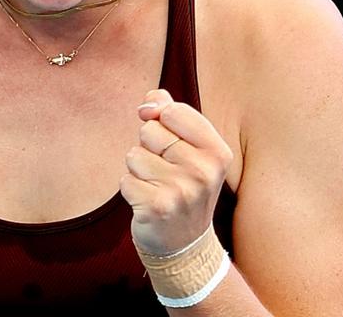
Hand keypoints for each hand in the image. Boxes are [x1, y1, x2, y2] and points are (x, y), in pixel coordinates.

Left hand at [120, 88, 233, 254]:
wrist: (185, 244)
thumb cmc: (185, 187)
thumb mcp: (191, 151)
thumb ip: (172, 115)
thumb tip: (151, 97)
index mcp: (217, 152)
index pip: (173, 111)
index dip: (161, 120)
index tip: (170, 140)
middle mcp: (204, 170)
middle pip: (150, 130)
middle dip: (149, 148)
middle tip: (166, 172)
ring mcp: (181, 190)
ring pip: (134, 154)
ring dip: (138, 170)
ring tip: (157, 187)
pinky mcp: (156, 207)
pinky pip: (125, 179)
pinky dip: (130, 189)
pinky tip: (148, 202)